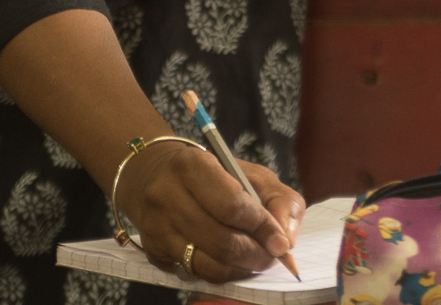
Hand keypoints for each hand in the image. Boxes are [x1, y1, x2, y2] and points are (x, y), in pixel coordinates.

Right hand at [122, 142, 306, 282]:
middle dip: (256, 254)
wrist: (156, 176)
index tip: (281, 242)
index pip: (233, 206)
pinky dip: (222, 273)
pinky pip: (195, 273)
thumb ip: (279, 199)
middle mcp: (168, 197)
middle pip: (222, 241)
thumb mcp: (251, 173)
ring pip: (208, 264)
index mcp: (193, 166)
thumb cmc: (214, 174)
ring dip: (241, 268)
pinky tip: (233, 262)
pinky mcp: (154, 251)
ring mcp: (157, 227)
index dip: (262, 227)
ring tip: (256, 259)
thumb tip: (286, 238)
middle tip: (273, 256)